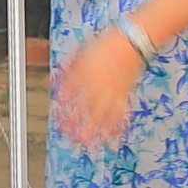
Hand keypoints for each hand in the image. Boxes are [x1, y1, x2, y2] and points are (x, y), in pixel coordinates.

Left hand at [52, 31, 142, 149]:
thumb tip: (56, 80)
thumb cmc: (106, 44)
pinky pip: (120, 112)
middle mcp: (98, 85)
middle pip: (85, 109)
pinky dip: (116, 126)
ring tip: (88, 145)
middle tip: (69, 138)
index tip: (57, 118)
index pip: (70, 94)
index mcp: (85, 75)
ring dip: (94, 131)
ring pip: (102, 115)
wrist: (131, 42)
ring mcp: (112, 91)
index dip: (63, 108)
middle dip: (76, 125)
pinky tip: (112, 136)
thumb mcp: (80, 52)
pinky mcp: (125, 94)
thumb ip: (68, 69)